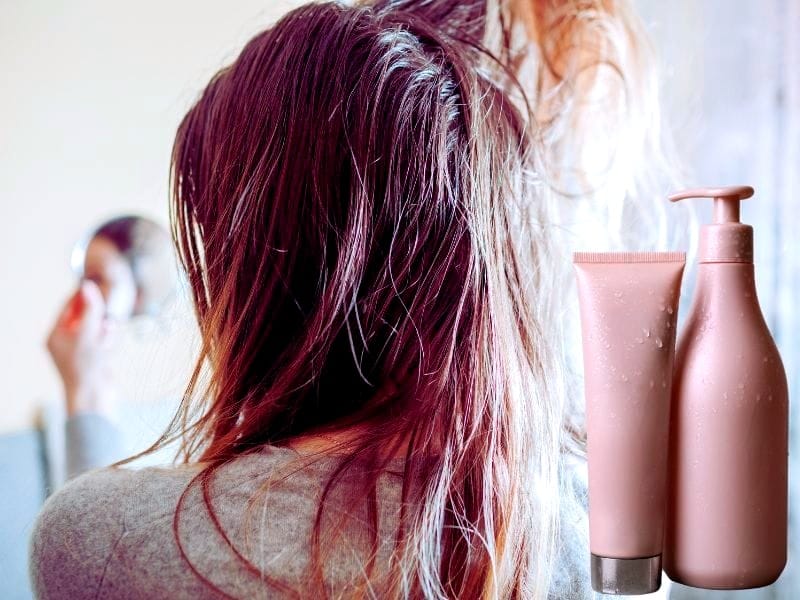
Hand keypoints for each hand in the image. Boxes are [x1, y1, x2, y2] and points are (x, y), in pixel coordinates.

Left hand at [46, 280, 116, 414]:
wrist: (94, 396)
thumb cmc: (86, 367)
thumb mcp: (88, 332)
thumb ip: (90, 308)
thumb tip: (87, 287)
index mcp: (56, 336)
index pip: (67, 308)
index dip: (81, 296)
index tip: (94, 287)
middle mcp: (67, 343)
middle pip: (86, 317)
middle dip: (98, 318)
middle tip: (104, 321)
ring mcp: (81, 351)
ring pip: (99, 329)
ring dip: (106, 331)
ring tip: (107, 340)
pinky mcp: (96, 359)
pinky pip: (105, 341)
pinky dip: (110, 342)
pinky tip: (110, 349)